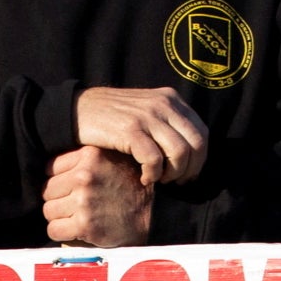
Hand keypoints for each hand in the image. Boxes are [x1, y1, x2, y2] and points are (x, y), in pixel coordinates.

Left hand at [41, 146, 152, 246]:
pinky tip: (77, 230)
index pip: (50, 167)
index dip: (60, 179)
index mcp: (90, 154)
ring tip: (79, 216)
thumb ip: (83, 158)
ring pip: (48, 210)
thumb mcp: (109, 160)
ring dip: (60, 217)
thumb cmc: (127, 188)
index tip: (72, 187)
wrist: (151, 216)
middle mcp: (86, 175)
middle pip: (47, 189)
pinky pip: (54, 229)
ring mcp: (85, 200)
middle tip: (77, 204)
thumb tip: (48, 164)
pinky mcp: (85, 224)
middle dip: (59, 199)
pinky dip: (61, 233)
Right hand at [74, 83, 206, 186]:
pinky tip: (144, 179)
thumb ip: (167, 123)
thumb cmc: (112, 117)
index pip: (202, 131)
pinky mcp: (130, 130)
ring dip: (173, 173)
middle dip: (190, 169)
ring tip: (160, 180)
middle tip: (175, 182)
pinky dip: (153, 175)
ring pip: (180, 153)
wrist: (78, 109)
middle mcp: (163, 104)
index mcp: (171, 99)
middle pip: (196, 143)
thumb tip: (189, 152)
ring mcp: (147, 116)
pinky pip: (154, 159)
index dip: (199, 158)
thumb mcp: (145, 110)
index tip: (187, 174)